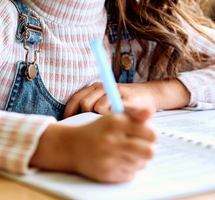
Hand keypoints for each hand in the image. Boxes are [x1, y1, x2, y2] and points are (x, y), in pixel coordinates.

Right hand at [31, 109, 156, 182]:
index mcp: (115, 123)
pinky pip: (130, 174)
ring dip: (136, 159)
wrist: (71, 147)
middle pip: (149, 151)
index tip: (145, 135)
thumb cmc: (97, 131)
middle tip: (139, 146)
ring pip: (141, 164)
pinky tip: (116, 161)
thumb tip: (150, 110)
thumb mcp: (113, 118)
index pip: (150, 133)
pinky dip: (126, 169)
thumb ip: (133, 116)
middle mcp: (112, 140)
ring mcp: (109, 159)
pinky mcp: (107, 174)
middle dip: (147, 149)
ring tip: (124, 153)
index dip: (150, 134)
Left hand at [64, 80, 190, 118]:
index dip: (69, 112)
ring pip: (98, 108)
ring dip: (100, 119)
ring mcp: (115, 92)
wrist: (147, 95)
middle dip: (85, 116)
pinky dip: (112, 120)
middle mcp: (103, 87)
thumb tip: (73, 121)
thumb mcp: (104, 101)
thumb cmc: (122, 102)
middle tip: (91, 127)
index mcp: (95, 88)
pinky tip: (114, 126)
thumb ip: (91, 107)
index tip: (67, 124)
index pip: (76, 98)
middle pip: (85, 103)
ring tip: (104, 127)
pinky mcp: (126, 99)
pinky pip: (113, 111)